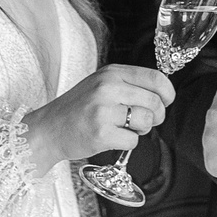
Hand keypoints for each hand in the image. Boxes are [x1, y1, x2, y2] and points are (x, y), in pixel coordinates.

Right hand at [25, 64, 174, 173]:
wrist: (48, 129)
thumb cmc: (77, 108)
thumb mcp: (100, 84)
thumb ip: (128, 84)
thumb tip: (161, 93)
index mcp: (111, 73)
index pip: (156, 78)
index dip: (167, 93)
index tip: (166, 101)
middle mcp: (108, 88)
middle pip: (155, 102)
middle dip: (156, 116)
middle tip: (142, 121)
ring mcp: (103, 110)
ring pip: (146, 121)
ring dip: (140, 130)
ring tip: (123, 128)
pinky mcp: (101, 133)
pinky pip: (133, 140)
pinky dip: (126, 143)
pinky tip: (111, 137)